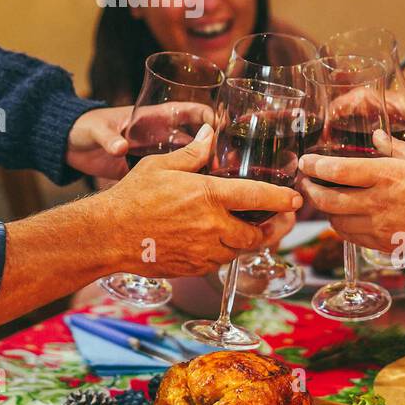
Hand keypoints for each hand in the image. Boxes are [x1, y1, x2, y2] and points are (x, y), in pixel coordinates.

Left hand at [65, 102, 216, 179]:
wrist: (69, 147)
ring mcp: (154, 153)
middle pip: (195, 139)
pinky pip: (171, 176)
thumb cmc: (84, 128)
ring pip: (187, 160)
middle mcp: (158, 135)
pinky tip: (196, 198)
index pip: (187, 111)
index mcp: (151, 117)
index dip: (207, 115)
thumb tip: (120, 148)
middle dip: (214, 148)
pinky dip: (184, 184)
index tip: (222, 127)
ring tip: (220, 184)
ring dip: (202, 169)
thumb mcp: (97, 130)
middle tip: (230, 164)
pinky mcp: (146, 172)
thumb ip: (108, 138)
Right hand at [100, 124, 301, 277]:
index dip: (281, 199)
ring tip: (253, 229)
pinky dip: (226, 252)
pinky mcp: (194, 268)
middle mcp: (212, 227)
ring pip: (240, 250)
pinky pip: (220, 263)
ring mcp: (204, 252)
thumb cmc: (132, 197)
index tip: (295, 198)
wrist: (109, 234)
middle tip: (280, 219)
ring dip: (249, 241)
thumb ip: (192, 154)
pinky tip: (222, 241)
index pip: (257, 197)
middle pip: (257, 233)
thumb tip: (210, 136)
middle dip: (273, 227)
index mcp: (208, 196)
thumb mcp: (161, 165)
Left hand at [296, 131, 404, 254]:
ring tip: (323, 198)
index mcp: (388, 175)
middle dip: (310, 191)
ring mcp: (381, 227)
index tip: (304, 162)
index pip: (338, 170)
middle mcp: (379, 202)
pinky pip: (352, 237)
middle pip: (328, 199)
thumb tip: (376, 137)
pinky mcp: (385, 245)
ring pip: (336, 221)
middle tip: (306, 182)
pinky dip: (342, 226)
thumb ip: (396, 148)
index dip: (314, 166)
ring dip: (326, 210)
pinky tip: (344, 216)